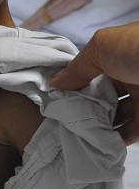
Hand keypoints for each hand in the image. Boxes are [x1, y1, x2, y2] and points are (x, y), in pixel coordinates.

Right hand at [51, 24, 138, 143]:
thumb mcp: (102, 46)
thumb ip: (78, 66)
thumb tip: (58, 82)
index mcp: (121, 55)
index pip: (92, 72)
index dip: (74, 84)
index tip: (57, 98)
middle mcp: (132, 76)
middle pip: (101, 96)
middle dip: (83, 107)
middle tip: (63, 118)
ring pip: (113, 117)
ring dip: (96, 126)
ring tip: (76, 133)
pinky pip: (128, 133)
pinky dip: (112, 140)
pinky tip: (95, 141)